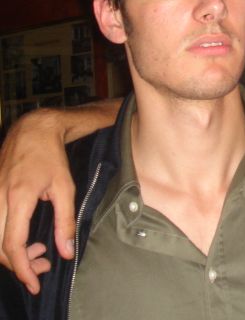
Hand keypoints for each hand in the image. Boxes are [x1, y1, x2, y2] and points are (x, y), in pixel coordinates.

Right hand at [0, 109, 75, 293]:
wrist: (32, 131)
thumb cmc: (51, 158)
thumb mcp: (65, 188)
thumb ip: (65, 221)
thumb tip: (67, 252)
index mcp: (18, 197)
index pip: (13, 244)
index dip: (22, 268)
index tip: (34, 283)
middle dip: (19, 264)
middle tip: (43, 267)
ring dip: (13, 253)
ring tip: (40, 253)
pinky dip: (7, 239)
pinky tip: (29, 239)